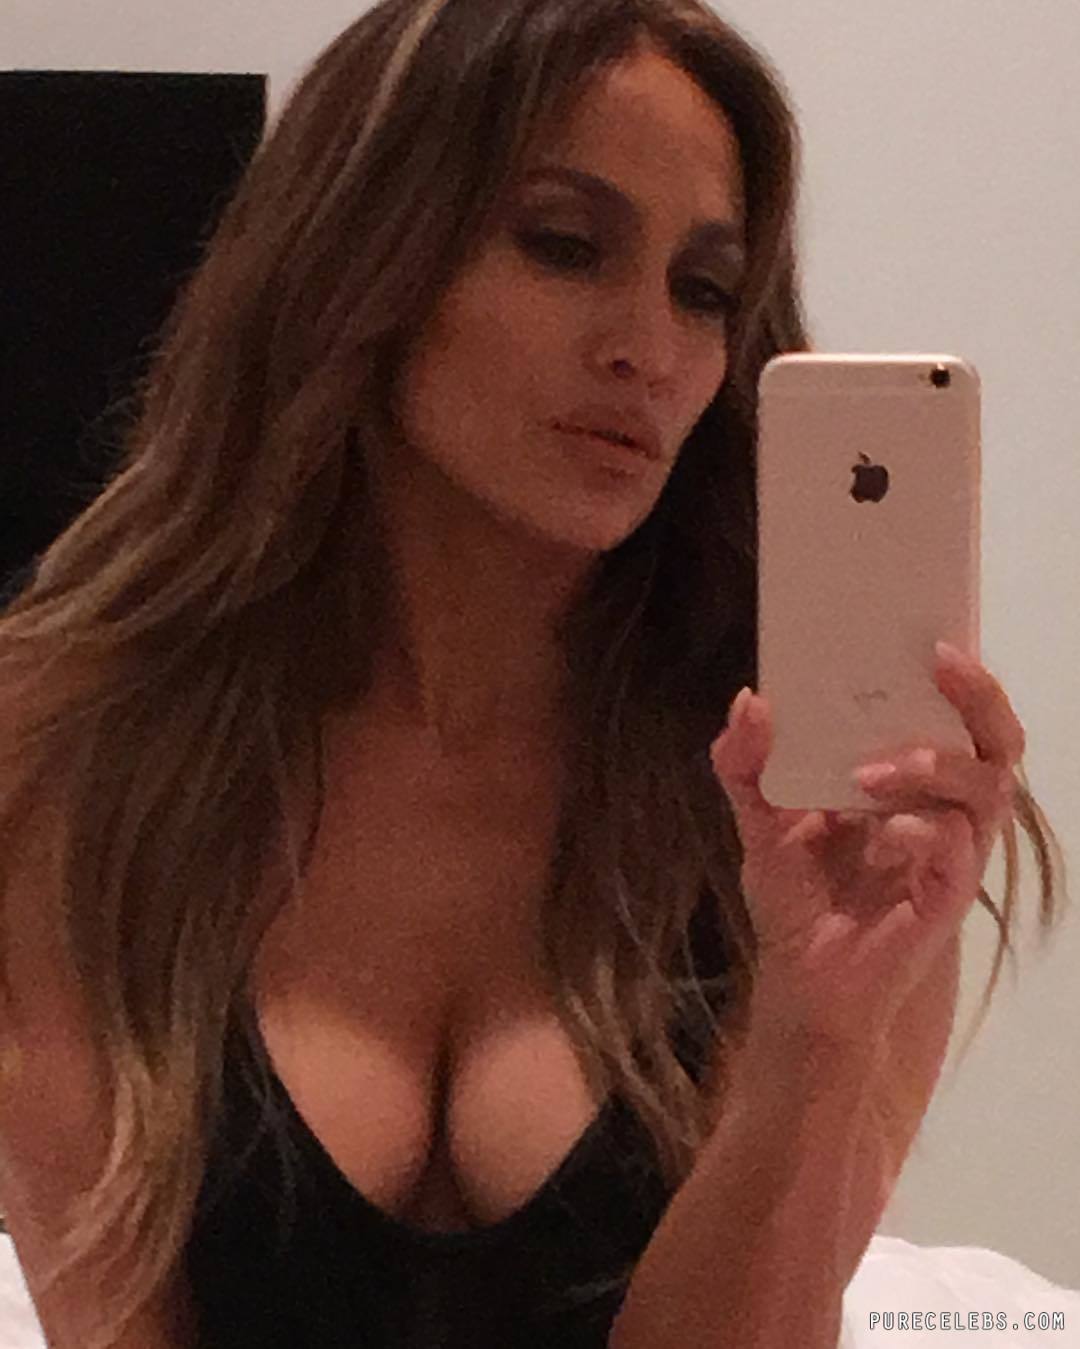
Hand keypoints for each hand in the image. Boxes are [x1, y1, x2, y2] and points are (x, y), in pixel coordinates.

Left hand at [709, 645, 1023, 1059]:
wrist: (803, 982)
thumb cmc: (798, 896)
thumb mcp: (758, 820)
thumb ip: (745, 764)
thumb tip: (750, 699)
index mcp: (907, 778)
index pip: (948, 712)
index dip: (958, 669)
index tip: (934, 623)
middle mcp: (940, 805)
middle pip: (994, 736)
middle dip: (977, 692)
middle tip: (939, 660)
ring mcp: (950, 850)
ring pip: (987, 785)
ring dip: (936, 763)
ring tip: (870, 772)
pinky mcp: (947, 896)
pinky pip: (960, 849)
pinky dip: (926, 829)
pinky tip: (887, 833)